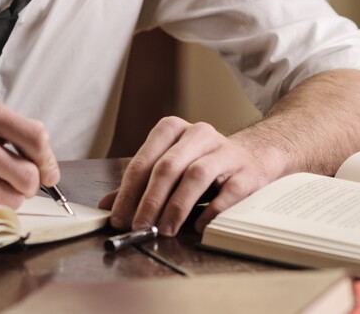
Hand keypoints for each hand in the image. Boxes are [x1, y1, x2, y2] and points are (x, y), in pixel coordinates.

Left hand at [99, 117, 273, 235]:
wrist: (252, 158)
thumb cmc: (201, 164)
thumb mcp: (169, 167)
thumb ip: (139, 184)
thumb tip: (107, 206)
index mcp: (172, 129)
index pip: (144, 160)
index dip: (128, 192)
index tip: (118, 218)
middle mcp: (198, 134)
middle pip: (167, 167)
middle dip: (150, 201)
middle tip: (139, 226)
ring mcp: (224, 151)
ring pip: (195, 176)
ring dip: (176, 207)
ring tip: (164, 230)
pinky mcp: (246, 172)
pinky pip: (227, 192)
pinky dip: (209, 211)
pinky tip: (197, 226)